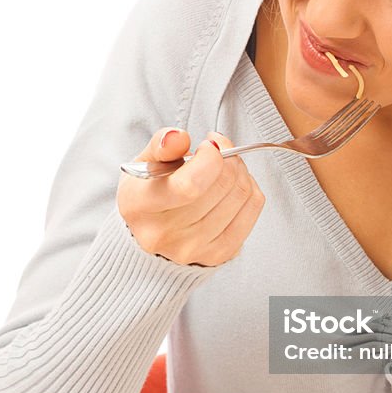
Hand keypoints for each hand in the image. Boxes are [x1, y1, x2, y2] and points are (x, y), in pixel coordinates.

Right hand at [117, 128, 265, 265]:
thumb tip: (178, 137)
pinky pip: (252, 209)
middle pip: (222, 186)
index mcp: (139, 206)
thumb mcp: (144, 162)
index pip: (190, 185)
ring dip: (240, 170)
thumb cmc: (149, 191)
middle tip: (219, 150)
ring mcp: (193, 249)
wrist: (150, 232)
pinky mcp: (218, 255)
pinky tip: (234, 184)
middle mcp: (164, 234)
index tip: (209, 145)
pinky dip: (250, 189)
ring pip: (241, 195)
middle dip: (229, 157)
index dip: (211, 158)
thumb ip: (161, 145)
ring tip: (225, 166)